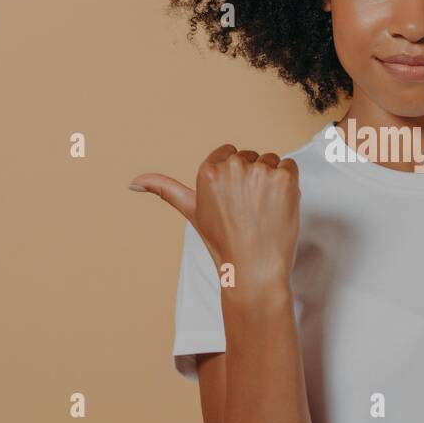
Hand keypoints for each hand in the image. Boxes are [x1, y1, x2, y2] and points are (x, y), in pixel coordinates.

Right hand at [129, 144, 300, 288]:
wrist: (254, 269)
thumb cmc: (223, 242)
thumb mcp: (191, 212)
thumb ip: (165, 189)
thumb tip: (133, 183)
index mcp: (207, 170)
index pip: (229, 154)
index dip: (235, 177)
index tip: (234, 200)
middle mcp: (232, 166)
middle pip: (251, 157)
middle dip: (253, 179)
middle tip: (249, 210)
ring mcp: (260, 171)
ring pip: (271, 161)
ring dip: (272, 181)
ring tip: (263, 210)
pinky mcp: (286, 177)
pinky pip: (290, 166)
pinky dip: (289, 184)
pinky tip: (278, 206)